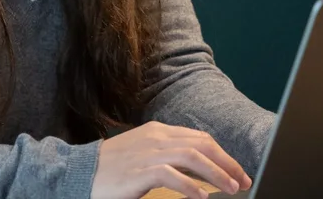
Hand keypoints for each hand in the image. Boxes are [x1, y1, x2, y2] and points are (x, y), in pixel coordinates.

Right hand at [91, 121, 253, 198]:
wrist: (79, 171)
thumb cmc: (113, 167)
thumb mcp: (144, 154)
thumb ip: (169, 155)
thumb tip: (200, 169)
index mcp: (160, 131)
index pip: (200, 139)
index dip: (223, 154)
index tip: (238, 171)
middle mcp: (157, 138)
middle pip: (202, 145)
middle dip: (227, 163)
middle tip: (243, 180)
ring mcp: (148, 153)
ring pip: (192, 157)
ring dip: (216, 173)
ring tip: (231, 188)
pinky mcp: (139, 172)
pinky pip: (170, 175)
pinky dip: (190, 186)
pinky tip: (202, 197)